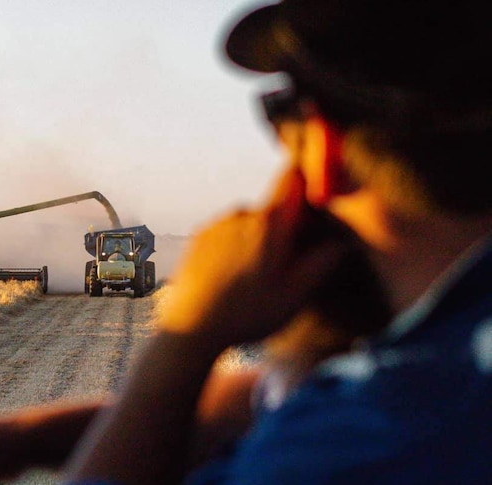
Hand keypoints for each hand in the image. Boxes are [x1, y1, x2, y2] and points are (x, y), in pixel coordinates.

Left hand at [160, 167, 346, 344]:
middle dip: (281, 230)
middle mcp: (241, 214)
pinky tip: (230, 279)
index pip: (291, 178)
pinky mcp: (198, 237)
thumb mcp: (294, 295)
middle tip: (281, 269)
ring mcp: (217, 224)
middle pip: (272, 208)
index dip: (304, 185)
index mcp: (269, 222)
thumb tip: (341, 242)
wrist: (191, 326)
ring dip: (255, 241)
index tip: (310, 207)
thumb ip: (321, 263)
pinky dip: (233, 248)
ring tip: (252, 280)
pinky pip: (226, 233)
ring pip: (248, 223)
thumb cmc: (247, 313)